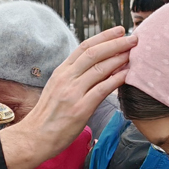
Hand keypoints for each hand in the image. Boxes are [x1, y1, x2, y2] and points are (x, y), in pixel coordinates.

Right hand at [0, 27, 136, 168]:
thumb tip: (94, 68)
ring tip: (133, 53)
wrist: (34, 137)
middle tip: (133, 38)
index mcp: (61, 72)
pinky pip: (102, 89)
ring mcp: (73, 92)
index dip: (104, 36)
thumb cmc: (48, 116)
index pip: (84, 47)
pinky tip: (127, 75)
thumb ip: (73, 77)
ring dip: (119, 58)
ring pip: (100, 68)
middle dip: (116, 43)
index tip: (118, 31)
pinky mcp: (80, 108)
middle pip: (94, 53)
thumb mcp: (56, 89)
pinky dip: (117, 80)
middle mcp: (66, 78)